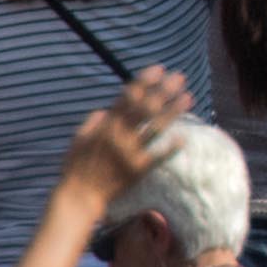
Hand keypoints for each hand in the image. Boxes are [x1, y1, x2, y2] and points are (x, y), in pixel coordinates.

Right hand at [56, 68, 192, 208]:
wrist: (79, 197)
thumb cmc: (77, 168)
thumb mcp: (79, 140)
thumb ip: (92, 123)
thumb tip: (106, 109)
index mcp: (105, 126)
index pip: (127, 98)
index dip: (143, 82)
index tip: (159, 69)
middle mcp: (119, 136)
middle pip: (146, 108)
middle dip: (164, 90)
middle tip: (180, 77)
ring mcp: (129, 152)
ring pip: (155, 128)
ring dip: (173, 111)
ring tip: (188, 97)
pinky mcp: (137, 170)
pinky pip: (157, 157)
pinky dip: (170, 148)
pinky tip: (183, 137)